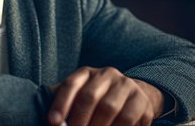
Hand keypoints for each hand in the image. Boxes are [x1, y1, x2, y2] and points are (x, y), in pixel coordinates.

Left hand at [48, 66, 163, 125]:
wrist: (131, 98)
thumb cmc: (96, 102)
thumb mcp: (78, 98)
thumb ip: (64, 105)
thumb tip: (53, 121)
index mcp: (86, 73)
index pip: (71, 85)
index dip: (60, 104)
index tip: (53, 122)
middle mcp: (107, 74)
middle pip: (89, 96)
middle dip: (78, 120)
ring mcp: (126, 85)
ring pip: (109, 108)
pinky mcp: (141, 100)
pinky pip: (128, 118)